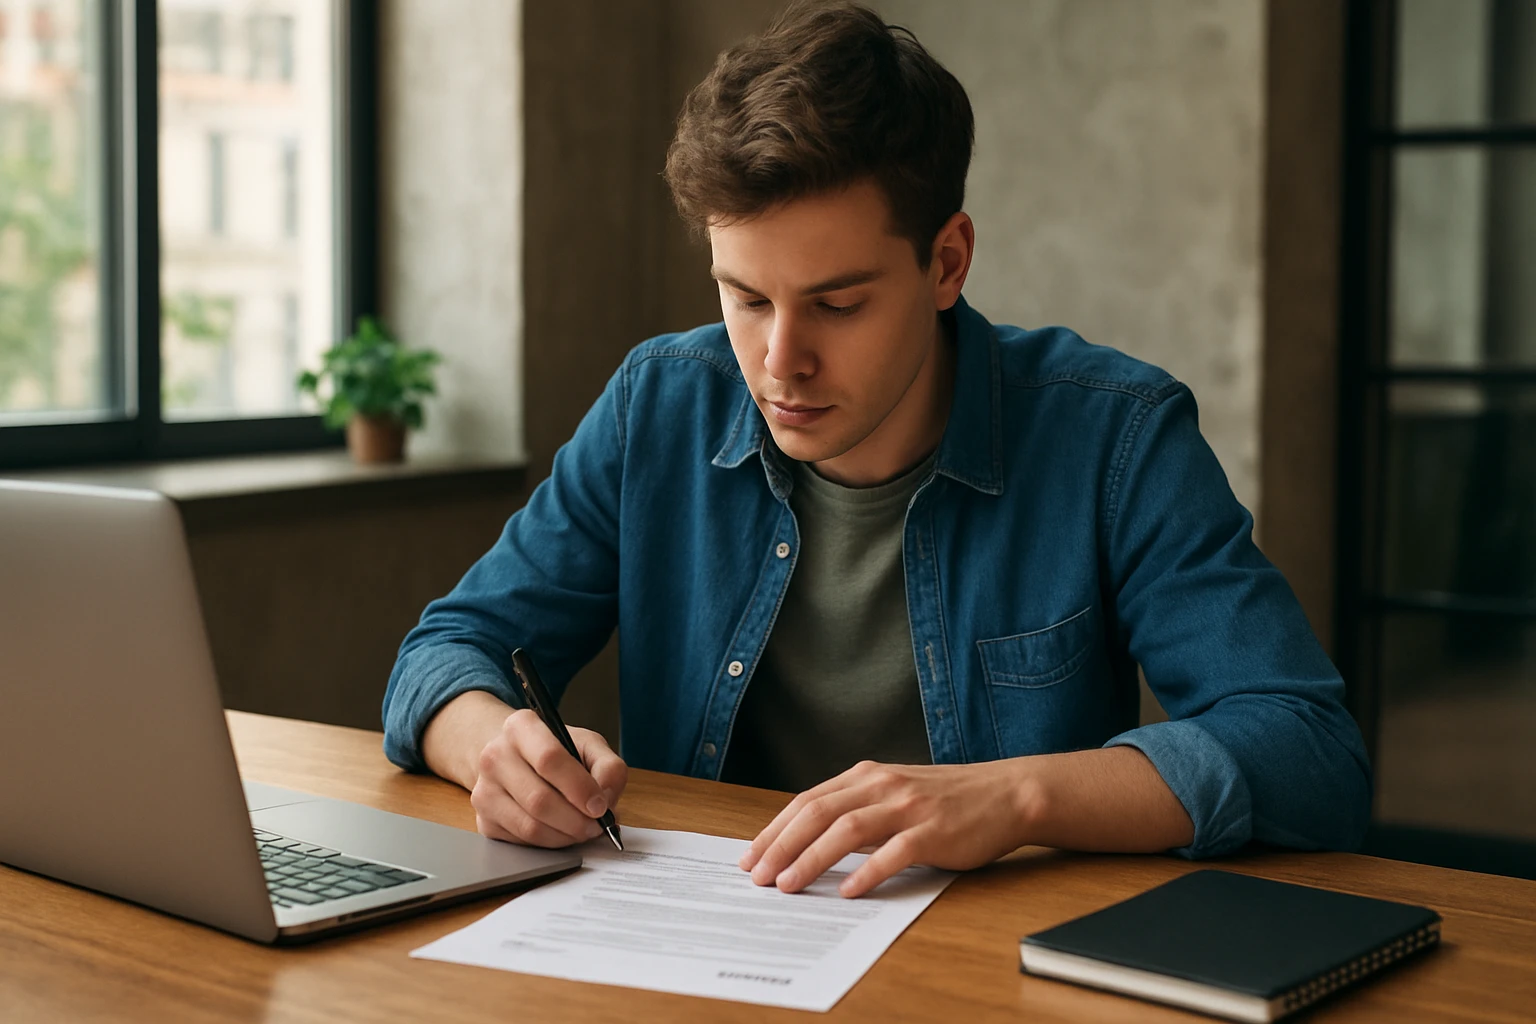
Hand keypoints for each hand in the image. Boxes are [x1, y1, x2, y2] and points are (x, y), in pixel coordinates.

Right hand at [469, 708, 628, 847]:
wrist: (514, 758)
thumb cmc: (555, 751)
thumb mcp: (588, 744)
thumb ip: (608, 767)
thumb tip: (606, 800)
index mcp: (521, 727)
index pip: (549, 759)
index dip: (579, 788)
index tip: (600, 806)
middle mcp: (495, 756)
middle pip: (539, 799)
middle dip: (576, 820)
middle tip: (597, 826)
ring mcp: (484, 790)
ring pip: (530, 827)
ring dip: (565, 836)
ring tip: (583, 830)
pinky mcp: (484, 821)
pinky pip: (522, 842)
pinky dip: (550, 843)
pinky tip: (561, 832)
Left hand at [739, 759, 1032, 897]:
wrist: (1006, 793)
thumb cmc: (947, 800)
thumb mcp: (894, 793)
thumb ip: (856, 809)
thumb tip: (810, 840)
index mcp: (867, 775)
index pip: (808, 801)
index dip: (775, 829)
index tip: (752, 856)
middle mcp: (882, 785)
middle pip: (818, 812)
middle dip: (781, 845)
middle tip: (758, 876)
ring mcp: (908, 806)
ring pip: (847, 829)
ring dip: (812, 858)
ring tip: (790, 884)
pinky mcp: (934, 831)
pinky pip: (893, 852)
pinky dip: (867, 872)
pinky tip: (848, 890)